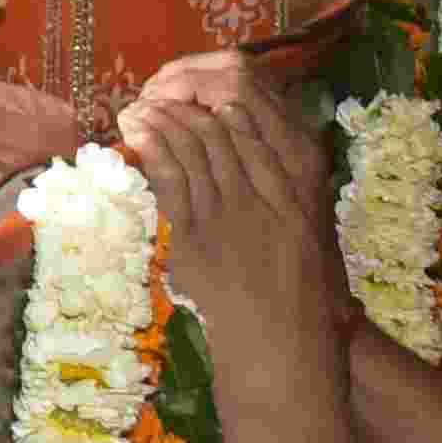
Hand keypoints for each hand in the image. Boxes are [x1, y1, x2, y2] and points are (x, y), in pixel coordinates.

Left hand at [120, 54, 354, 418]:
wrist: (285, 351)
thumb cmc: (302, 304)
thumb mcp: (305, 240)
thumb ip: (280, 198)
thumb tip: (249, 164)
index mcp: (298, 191)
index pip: (258, 124)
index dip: (223, 98)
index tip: (199, 91)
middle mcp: (267, 193)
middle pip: (221, 127)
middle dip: (184, 103)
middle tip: (157, 93)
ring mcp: (231, 213)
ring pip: (193, 146)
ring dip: (160, 119)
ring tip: (137, 106)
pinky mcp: (198, 236)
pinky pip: (170, 178)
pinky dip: (150, 149)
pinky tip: (136, 134)